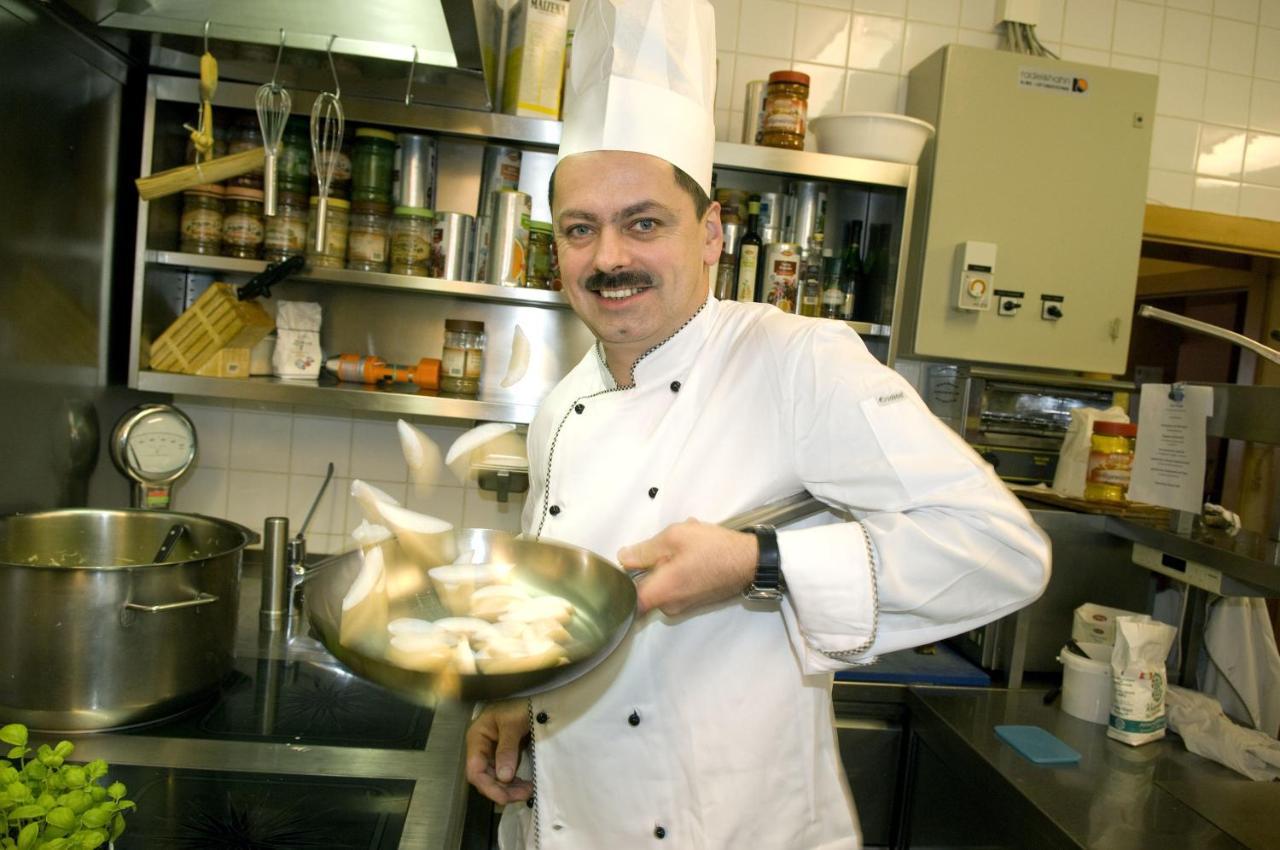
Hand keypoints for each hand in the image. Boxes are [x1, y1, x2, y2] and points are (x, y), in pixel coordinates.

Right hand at [465, 700, 533, 803]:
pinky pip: (504, 774)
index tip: (505, 797)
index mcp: (477, 738)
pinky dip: (513, 783)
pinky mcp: (504, 755)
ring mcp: (492, 752)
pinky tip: (525, 786)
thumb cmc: (519, 704)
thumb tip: (503, 777)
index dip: (488, 786)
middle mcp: (481, 748)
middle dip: (502, 789)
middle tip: (523, 794)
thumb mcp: (513, 723)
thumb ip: (507, 748)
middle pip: (484, 777)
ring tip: (527, 791)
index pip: (474, 769)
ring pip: (494, 778)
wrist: (535, 695)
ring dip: (509, 789)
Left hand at [617, 520, 757, 616]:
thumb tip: (623, 559)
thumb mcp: (674, 537)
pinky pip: (677, 584)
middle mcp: (670, 606)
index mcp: (661, 593)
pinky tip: (693, 550)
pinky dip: (680, 568)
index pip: (626, 602)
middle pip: (645, 589)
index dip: (619, 587)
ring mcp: (684, 606)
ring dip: (668, 562)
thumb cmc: (713, 548)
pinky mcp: (696, 601)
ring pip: (663, 582)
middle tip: (662, 543)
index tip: (621, 570)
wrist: (751, 561)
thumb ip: (644, 550)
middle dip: (650, 565)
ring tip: (684, 541)